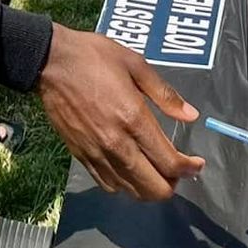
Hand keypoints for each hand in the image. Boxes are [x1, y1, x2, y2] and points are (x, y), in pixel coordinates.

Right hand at [36, 26, 204, 199]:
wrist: (50, 62)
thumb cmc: (95, 57)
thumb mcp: (136, 64)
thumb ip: (164, 94)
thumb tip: (191, 116)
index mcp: (134, 118)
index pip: (169, 162)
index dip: (189, 168)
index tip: (197, 164)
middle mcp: (117, 143)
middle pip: (153, 187)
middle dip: (173, 184)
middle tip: (178, 170)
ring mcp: (97, 153)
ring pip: (131, 191)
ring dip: (150, 188)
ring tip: (157, 172)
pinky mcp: (81, 156)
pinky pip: (108, 185)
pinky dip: (126, 186)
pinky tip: (131, 171)